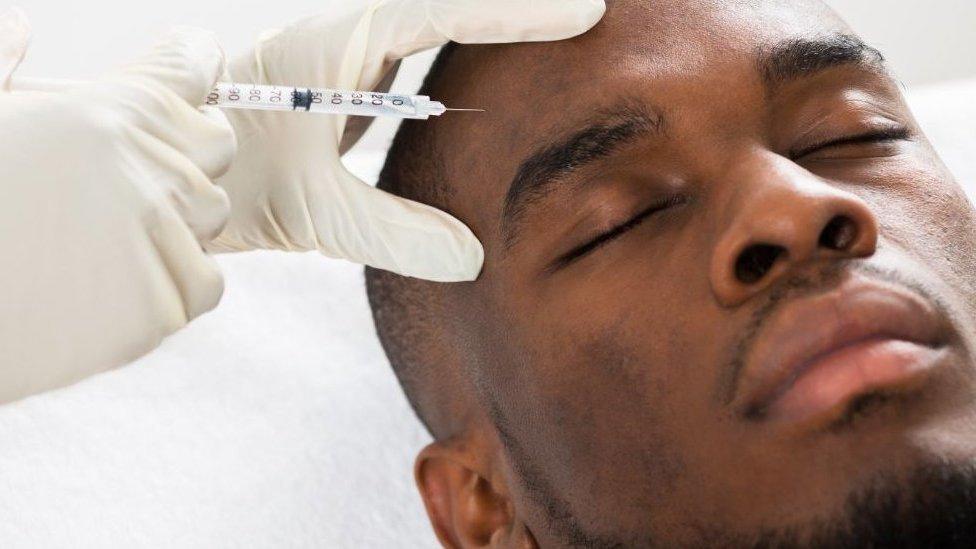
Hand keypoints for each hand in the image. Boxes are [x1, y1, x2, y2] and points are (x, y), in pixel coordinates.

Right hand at [0, 12, 235, 402]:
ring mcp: (161, 240)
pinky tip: (109, 291)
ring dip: (174, 223)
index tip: (196, 71)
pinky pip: (202, 283)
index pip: (191, 70)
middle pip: (216, 147)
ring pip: (210, 218)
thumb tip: (20, 24)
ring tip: (101, 242)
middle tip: (129, 177)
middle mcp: (145, 169)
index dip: (195, 69)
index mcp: (103, 113)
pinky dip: (169, 287)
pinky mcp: (164, 306)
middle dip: (184, 154)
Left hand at [211, 0, 606, 281]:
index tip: (583, 10)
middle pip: (449, 7)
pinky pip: (418, 65)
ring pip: (434, 30)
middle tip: (589, 17)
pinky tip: (492, 89)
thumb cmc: (232, 177)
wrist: (172, 174)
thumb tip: (473, 258)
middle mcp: (351, 42)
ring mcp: (351, 63)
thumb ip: (392, 232)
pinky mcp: (351, 91)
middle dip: (516, 11)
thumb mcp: (315, 210)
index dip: (517, 10)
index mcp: (341, 44)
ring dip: (491, 31)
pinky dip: (463, 65)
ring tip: (557, 42)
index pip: (445, 10)